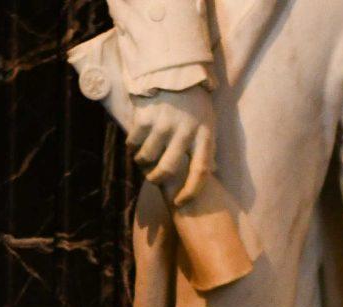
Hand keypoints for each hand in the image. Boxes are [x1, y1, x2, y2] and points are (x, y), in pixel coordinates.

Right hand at [125, 85, 215, 200]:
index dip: (190, 192)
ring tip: (143, 157)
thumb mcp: (208, 122)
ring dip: (142, 162)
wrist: (175, 70)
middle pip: (168, 168)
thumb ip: (207, 147)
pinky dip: (132, 147)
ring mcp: (164, 122)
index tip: (180, 201)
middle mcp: (185, 129)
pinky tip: (136, 143)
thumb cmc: (194, 102)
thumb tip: (210, 172)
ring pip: (147, 157)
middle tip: (152, 178)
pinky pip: (134, 142)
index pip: (200, 172)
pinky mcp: (146, 115)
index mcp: (205, 134)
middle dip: (157, 179)